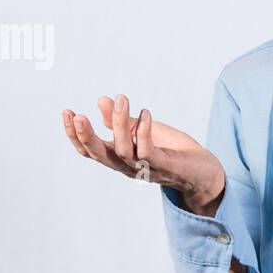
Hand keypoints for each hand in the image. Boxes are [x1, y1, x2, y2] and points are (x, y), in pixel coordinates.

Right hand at [61, 94, 225, 212]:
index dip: (75, 135)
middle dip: (86, 136)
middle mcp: (129, 167)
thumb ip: (123, 121)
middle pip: (100, 156)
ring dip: (119, 124)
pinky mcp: (165, 166)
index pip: (91, 151)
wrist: (206, 173)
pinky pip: (148, 151)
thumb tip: (102, 100)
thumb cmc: (175, 152)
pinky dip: (144, 131)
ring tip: (120, 99)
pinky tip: (145, 113)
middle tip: (78, 115)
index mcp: (121, 159)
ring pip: (124, 150)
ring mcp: (147, 168)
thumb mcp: (145, 132)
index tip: (67, 112)